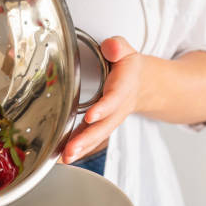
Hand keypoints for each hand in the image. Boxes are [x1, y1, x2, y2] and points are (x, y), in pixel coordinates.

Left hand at [62, 36, 144, 163]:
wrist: (142, 84)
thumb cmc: (127, 67)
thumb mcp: (126, 51)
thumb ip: (118, 47)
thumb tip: (111, 47)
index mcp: (123, 87)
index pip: (114, 99)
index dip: (103, 108)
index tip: (90, 116)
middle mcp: (117, 108)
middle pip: (104, 126)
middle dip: (87, 139)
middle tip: (71, 150)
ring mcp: (110, 120)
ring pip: (97, 136)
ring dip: (80, 148)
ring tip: (65, 158)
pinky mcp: (100, 126)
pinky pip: (90, 139)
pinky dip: (78, 149)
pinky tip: (63, 157)